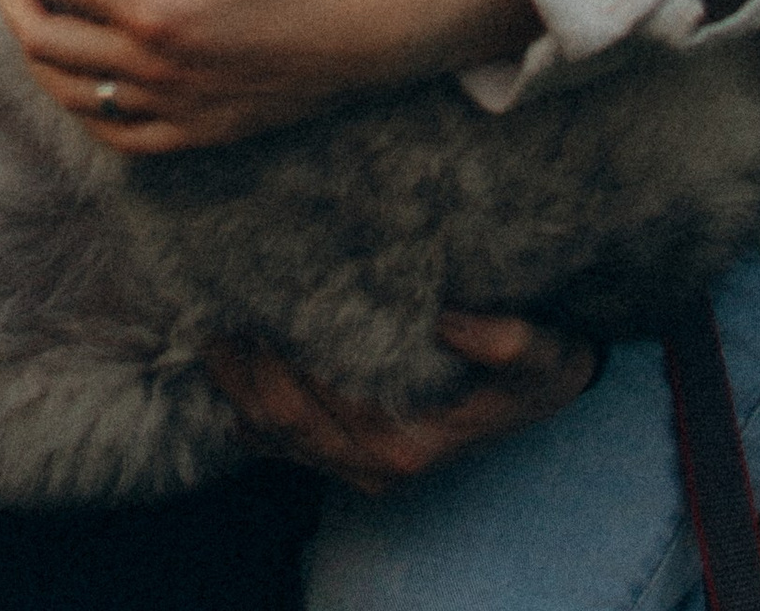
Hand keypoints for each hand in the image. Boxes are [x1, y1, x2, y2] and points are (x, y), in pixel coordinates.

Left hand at [0, 0, 537, 148]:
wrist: (375, 30)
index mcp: (158, 11)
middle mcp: (157, 71)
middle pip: (44, 40)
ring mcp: (177, 112)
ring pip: (70, 94)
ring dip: (35, 47)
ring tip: (34, 3)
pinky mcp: (200, 134)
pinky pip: (117, 137)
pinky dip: (81, 104)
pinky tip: (81, 74)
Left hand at [205, 316, 598, 493]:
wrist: (543, 392)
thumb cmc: (537, 365)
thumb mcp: (542, 353)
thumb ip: (506, 341)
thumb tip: (450, 320)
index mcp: (406, 445)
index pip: (317, 400)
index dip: (279, 350)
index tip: (260, 291)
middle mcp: (373, 467)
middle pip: (281, 418)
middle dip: (244, 362)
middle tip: (223, 296)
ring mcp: (354, 467)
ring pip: (268, 433)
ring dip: (235, 380)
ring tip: (216, 319)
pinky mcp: (344, 456)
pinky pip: (274, 444)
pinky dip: (243, 406)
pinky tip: (228, 361)